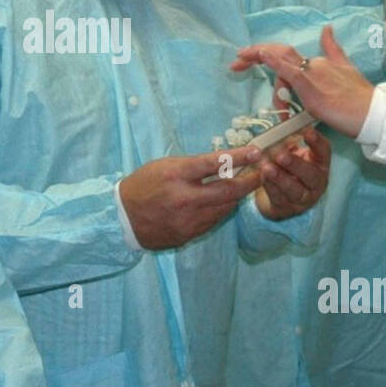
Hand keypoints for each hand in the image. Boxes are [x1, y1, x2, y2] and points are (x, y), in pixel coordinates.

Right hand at [121, 147, 263, 249]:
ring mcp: (188, 219)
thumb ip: (193, 167)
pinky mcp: (189, 234)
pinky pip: (214, 220)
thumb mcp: (165, 166)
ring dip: (236, 196)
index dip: (239, 157)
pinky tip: (221, 202)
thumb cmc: (144, 184)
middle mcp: (184, 198)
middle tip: (262, 173)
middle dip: (250, 181)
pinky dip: (221, 209)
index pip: (214, 163)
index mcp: (176, 174)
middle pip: (228, 191)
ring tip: (242, 185)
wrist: (123, 218)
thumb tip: (224, 166)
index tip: (256, 152)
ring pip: (225, 207)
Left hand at [232, 25, 375, 138]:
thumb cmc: (360, 98)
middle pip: (279, 52)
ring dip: (257, 59)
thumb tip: (326, 28)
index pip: (287, 53)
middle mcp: (314, 64)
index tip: (248, 57)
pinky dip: (274, 61)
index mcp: (319, 62)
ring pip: (281, 63)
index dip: (266, 53)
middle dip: (254, 54)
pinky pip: (290, 71)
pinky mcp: (312, 88)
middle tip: (235, 61)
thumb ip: (333, 49)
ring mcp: (312, 74)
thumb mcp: (346, 69)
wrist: (372, 113)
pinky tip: (261, 54)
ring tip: (239, 63)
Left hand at [254, 127, 331, 219]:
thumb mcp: (292, 149)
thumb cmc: (288, 168)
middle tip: (281, 155)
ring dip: (280, 178)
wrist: (281, 197)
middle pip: (311, 174)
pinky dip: (270, 187)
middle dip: (296, 164)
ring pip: (295, 189)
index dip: (316, 142)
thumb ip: (288, 131)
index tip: (306, 132)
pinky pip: (279, 198)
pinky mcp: (288, 208)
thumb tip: (280, 104)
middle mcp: (317, 182)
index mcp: (320, 163)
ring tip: (267, 168)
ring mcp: (304, 198)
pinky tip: (261, 178)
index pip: (324, 152)